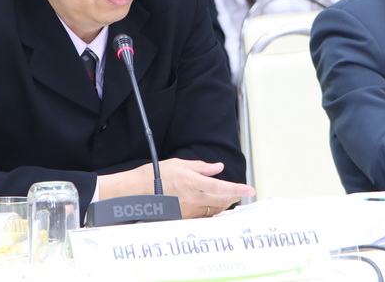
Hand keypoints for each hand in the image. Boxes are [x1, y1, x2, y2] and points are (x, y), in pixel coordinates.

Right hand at [99, 158, 254, 218]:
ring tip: (227, 198)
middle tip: (240, 193)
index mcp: (192, 182)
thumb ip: (201, 167)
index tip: (250, 190)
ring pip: (213, 211)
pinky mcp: (182, 219)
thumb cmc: (153, 176)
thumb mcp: (178, 165)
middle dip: (233, 197)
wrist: (133, 192)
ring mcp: (187, 211)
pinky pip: (202, 217)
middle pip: (221, 202)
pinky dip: (210, 212)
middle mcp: (192, 199)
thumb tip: (218, 167)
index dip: (238, 189)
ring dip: (223, 205)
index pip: (221, 188)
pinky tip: (211, 207)